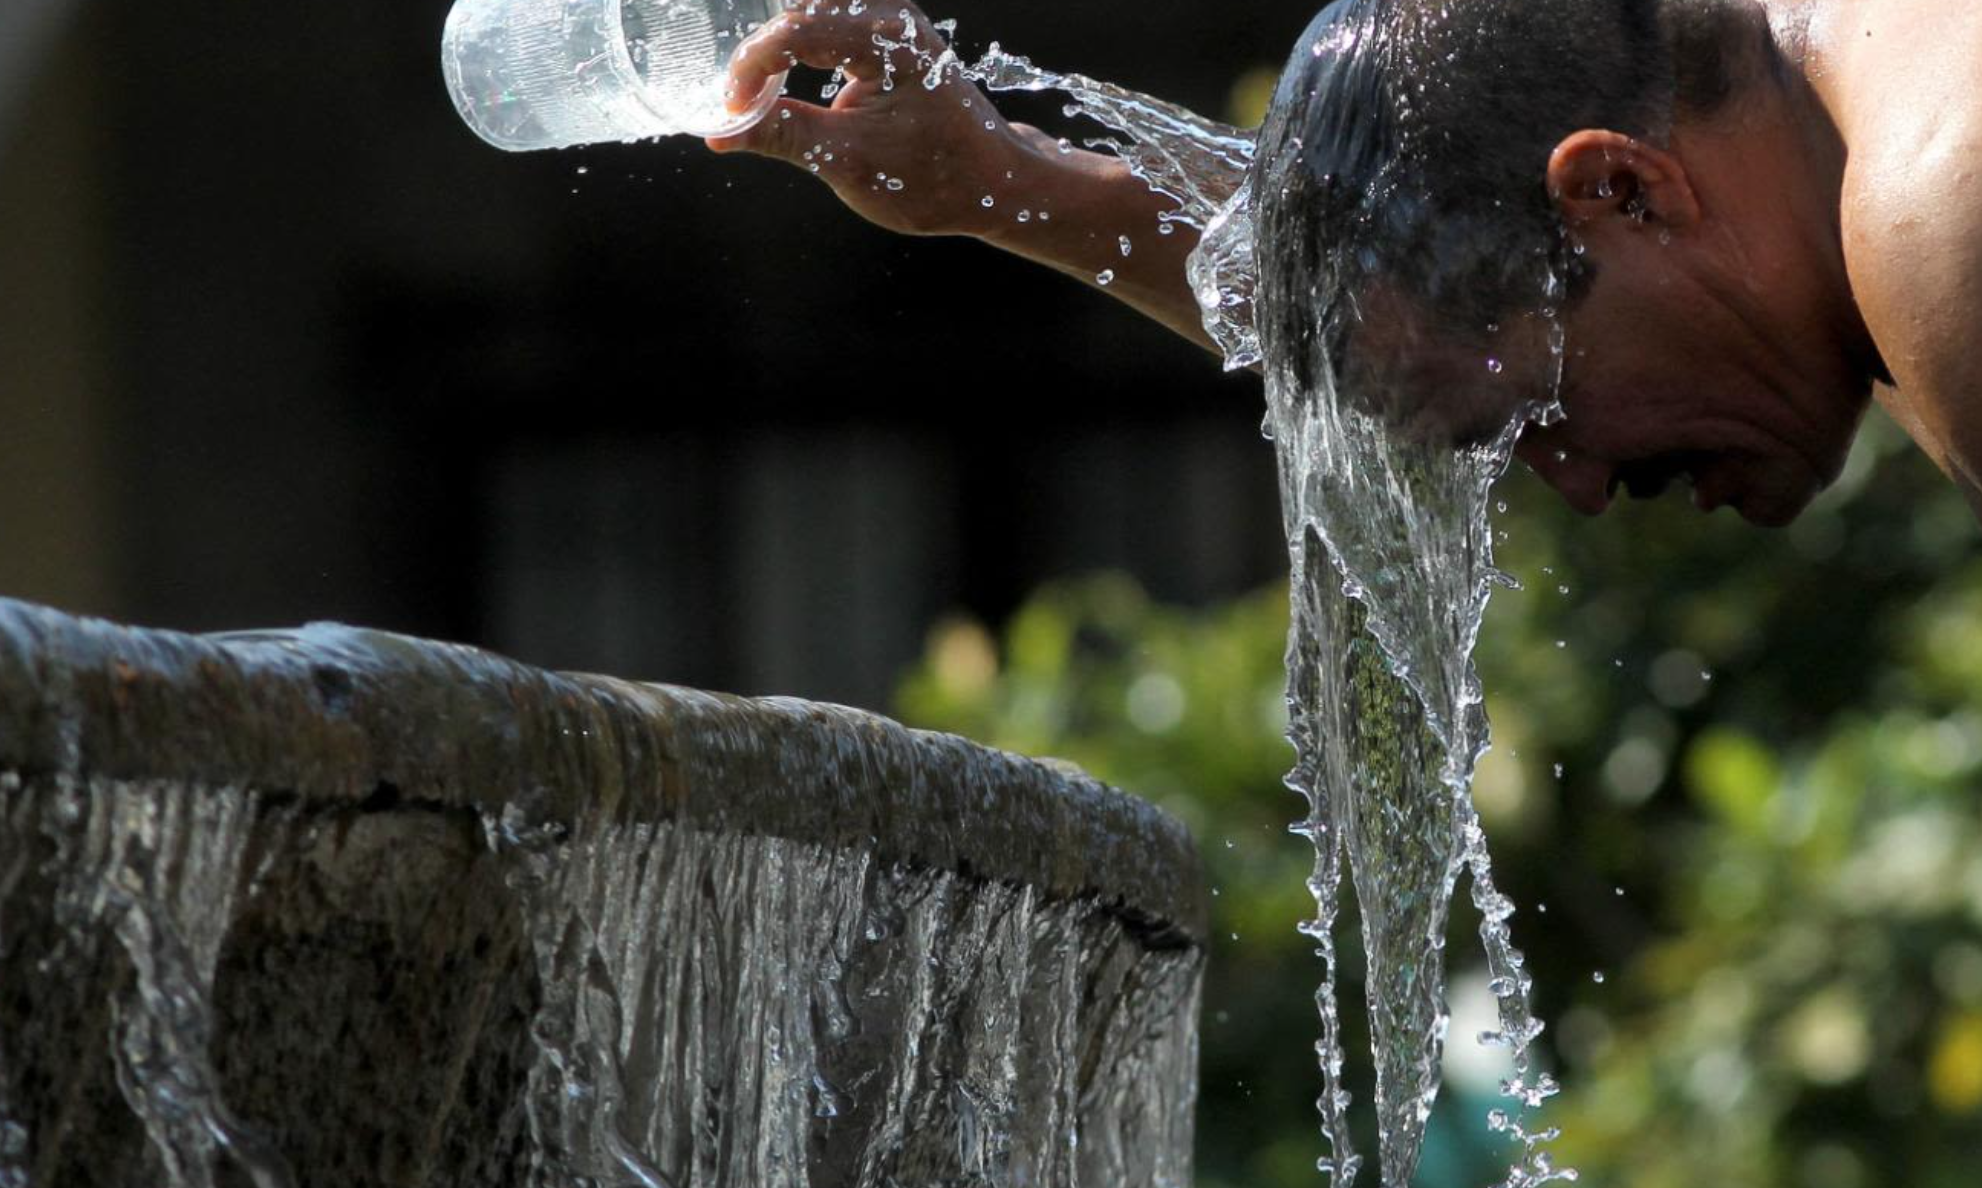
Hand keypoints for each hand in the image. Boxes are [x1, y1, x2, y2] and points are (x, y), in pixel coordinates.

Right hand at [707, 2, 1040, 239]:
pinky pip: (831, 18)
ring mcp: (893, 20)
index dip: (752, 68)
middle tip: (738, 97)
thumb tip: (720, 133)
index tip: (731, 110)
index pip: (796, 31)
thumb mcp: (849, 162)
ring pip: (813, 7)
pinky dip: (800, 40)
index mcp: (888, 43)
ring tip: (757, 88)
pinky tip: (783, 73)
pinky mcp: (889, 33)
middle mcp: (892, 16)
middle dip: (761, 48)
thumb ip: (783, 136)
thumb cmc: (932, 178)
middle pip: (801, 7)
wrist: (991, 182)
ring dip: (780, 41)